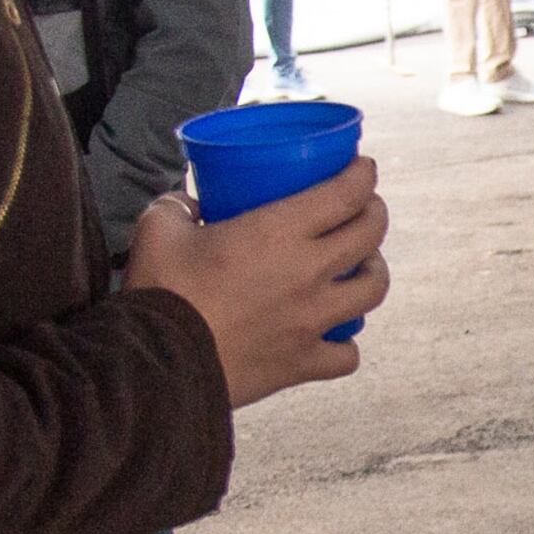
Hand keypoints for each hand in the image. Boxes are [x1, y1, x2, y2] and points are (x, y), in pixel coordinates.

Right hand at [124, 158, 389, 404]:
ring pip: (373, 291)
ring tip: (362, 268)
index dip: (362, 175)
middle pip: (370, 235)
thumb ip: (177, 207)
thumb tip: (188, 207)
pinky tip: (335, 336)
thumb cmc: (160, 291)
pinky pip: (347, 355)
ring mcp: (311, 321)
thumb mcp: (158, 228)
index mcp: (278, 232)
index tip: (363, 169)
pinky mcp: (302, 363)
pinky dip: (346, 344)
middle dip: (374, 214)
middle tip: (365, 209)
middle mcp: (308, 273)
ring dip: (373, 273)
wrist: (159, 364)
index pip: (345, 194)